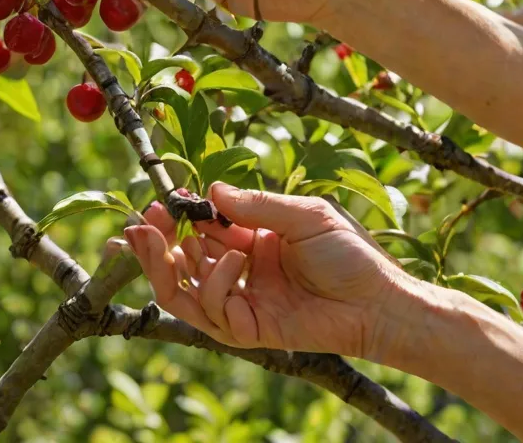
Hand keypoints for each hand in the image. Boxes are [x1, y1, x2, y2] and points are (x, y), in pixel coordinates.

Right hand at [124, 182, 412, 357]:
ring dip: (167, 265)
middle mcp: (240, 273)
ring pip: (185, 293)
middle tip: (142, 223)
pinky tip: (233, 258)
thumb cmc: (348, 253)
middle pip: (183, 265)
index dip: (179, 218)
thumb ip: (256, 206)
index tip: (161, 200)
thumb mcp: (303, 215)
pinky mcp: (252, 330)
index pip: (201, 231)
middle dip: (157, 245)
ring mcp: (244, 303)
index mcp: (250, 243)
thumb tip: (211, 191)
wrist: (380, 299)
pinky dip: (215, 283)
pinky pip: (216, 312)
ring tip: (158, 238)